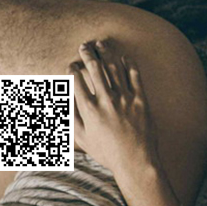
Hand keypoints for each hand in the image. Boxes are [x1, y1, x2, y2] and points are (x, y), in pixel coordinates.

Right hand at [69, 39, 160, 177]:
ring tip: (101, 43)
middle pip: (94, 68)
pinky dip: (128, 63)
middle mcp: (106, 100)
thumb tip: (65, 102)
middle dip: (87, 53)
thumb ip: (72, 118)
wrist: (136, 162)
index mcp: (89, 110)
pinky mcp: (141, 100)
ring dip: (106, 52)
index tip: (71, 64)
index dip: (72, 68)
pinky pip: (134, 75)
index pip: (76, 80)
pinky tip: (124, 56)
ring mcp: (125, 98)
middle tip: (84, 46)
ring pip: (114, 67)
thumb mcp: (83, 139)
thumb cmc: (107, 153)